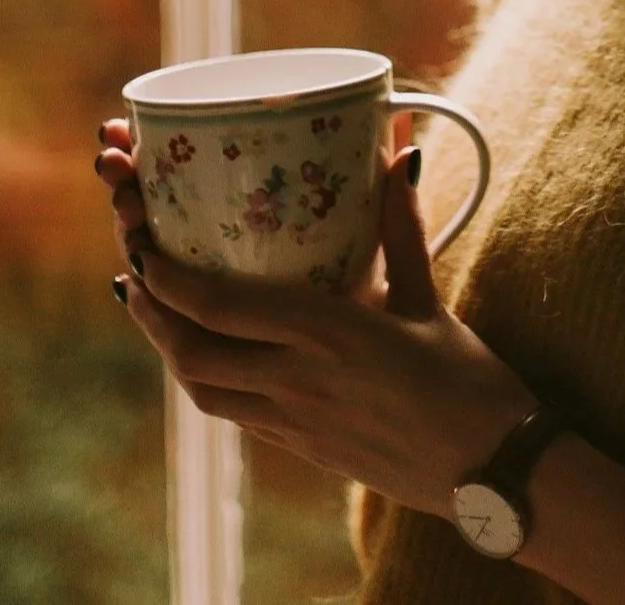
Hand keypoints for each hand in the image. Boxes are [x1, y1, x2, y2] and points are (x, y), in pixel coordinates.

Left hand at [93, 120, 536, 519]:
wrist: (489, 472)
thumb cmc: (466, 382)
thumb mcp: (428, 297)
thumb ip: (401, 225)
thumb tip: (398, 152)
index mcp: (328, 335)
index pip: (220, 307)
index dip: (170, 276)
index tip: (143, 241)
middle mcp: (297, 382)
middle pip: (191, 352)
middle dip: (152, 311)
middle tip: (135, 269)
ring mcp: (294, 423)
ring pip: (201, 389)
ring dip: (168, 347)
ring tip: (155, 307)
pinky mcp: (300, 448)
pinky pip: (231, 411)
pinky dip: (205, 377)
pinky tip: (209, 351)